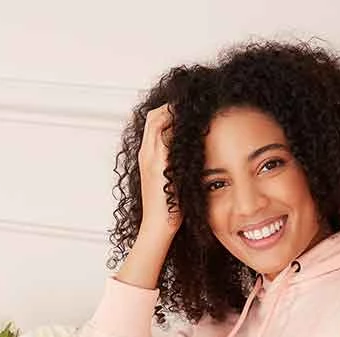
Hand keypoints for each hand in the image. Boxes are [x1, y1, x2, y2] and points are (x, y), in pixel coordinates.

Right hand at [137, 102, 183, 239]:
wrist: (158, 228)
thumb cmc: (168, 211)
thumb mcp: (172, 183)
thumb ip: (176, 169)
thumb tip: (191, 161)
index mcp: (148, 158)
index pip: (153, 123)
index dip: (167, 112)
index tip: (185, 109)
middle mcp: (146, 154)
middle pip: (153, 116)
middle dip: (171, 106)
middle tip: (191, 104)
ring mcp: (150, 158)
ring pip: (157, 121)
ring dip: (174, 111)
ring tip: (193, 109)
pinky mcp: (158, 164)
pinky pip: (164, 135)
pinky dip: (176, 124)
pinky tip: (193, 124)